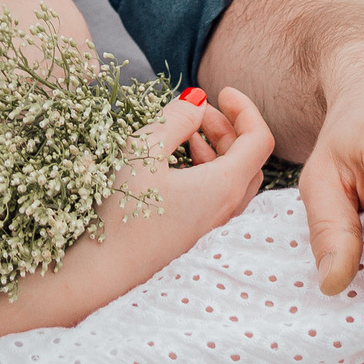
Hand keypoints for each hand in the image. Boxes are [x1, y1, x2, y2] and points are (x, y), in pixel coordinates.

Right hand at [45, 87, 274, 323]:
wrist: (103, 272)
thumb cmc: (121, 210)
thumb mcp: (143, 151)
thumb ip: (176, 119)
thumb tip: (198, 102)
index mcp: (223, 187)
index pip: (260, 138)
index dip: (245, 108)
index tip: (220, 91)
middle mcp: (228, 210)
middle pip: (250, 157)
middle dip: (228, 126)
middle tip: (196, 112)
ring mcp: (215, 227)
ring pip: (236, 178)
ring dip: (218, 149)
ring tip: (187, 134)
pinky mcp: (199, 236)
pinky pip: (220, 195)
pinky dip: (210, 170)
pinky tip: (179, 164)